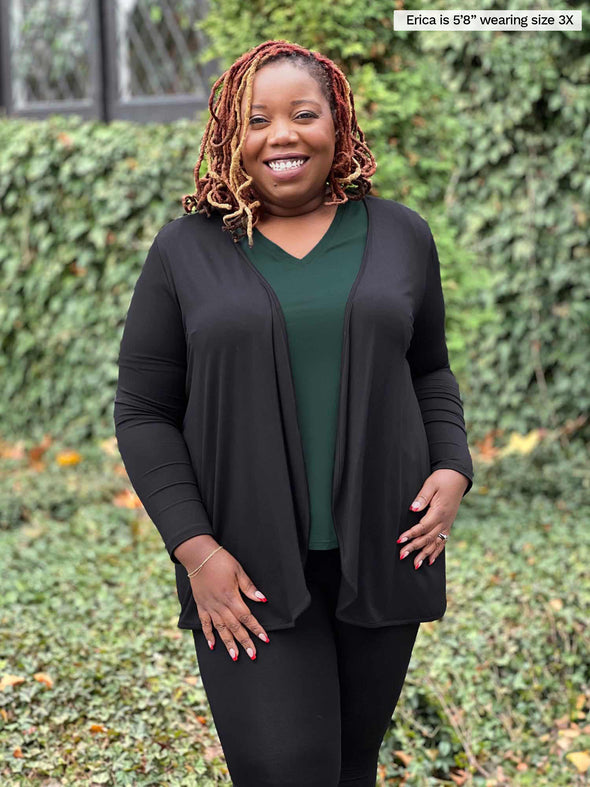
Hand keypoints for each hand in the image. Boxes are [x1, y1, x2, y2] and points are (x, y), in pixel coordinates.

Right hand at [175, 536, 270, 661]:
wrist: (198, 555)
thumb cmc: (220, 561)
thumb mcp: (238, 570)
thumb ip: (249, 587)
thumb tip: (262, 599)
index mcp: (231, 597)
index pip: (246, 617)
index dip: (256, 628)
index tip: (265, 639)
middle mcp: (220, 605)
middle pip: (235, 627)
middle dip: (245, 642)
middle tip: (252, 655)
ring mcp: (209, 606)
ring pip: (221, 629)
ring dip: (228, 643)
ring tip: (235, 656)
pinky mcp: (201, 605)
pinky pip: (205, 623)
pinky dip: (209, 635)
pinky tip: (213, 645)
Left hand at [396, 469, 469, 569]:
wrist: (458, 477)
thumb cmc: (443, 479)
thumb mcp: (431, 484)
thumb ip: (422, 497)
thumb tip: (413, 508)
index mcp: (439, 511)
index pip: (422, 527)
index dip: (411, 534)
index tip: (400, 541)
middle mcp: (444, 521)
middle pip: (428, 538)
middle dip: (414, 548)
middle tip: (402, 556)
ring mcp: (447, 524)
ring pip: (435, 543)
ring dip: (425, 554)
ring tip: (415, 565)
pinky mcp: (448, 524)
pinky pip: (443, 541)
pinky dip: (436, 552)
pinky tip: (430, 560)